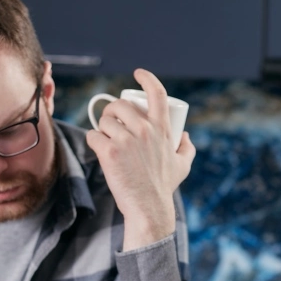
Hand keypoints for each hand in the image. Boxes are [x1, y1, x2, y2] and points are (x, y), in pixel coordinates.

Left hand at [85, 68, 195, 249]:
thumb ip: (187, 148)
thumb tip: (185, 136)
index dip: (147, 78)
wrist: (148, 207)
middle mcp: (144, 130)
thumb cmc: (164, 187)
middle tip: (112, 123)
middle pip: (120, 105)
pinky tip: (99, 150)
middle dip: (112, 111)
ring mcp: (125, 140)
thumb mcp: (183, 165)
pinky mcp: (108, 151)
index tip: (138, 74)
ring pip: (104, 121)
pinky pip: (93, 136)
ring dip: (102, 128)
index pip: (157, 93)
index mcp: (162, 128)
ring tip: (107, 140)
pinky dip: (94, 142)